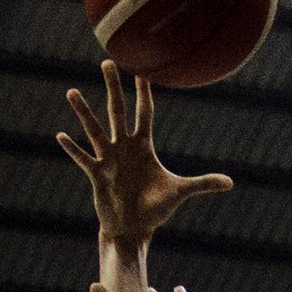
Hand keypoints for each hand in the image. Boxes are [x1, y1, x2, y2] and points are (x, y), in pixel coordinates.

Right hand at [57, 60, 234, 250]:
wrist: (133, 229)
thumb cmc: (154, 209)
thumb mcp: (179, 192)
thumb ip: (203, 183)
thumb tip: (231, 183)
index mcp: (143, 146)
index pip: (144, 112)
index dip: (144, 92)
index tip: (142, 70)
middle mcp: (123, 147)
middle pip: (117, 110)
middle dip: (113, 87)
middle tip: (107, 62)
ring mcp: (108, 159)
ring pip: (94, 129)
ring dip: (83, 112)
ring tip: (72, 92)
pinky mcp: (97, 175)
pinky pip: (83, 158)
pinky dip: (72, 148)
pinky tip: (59, 135)